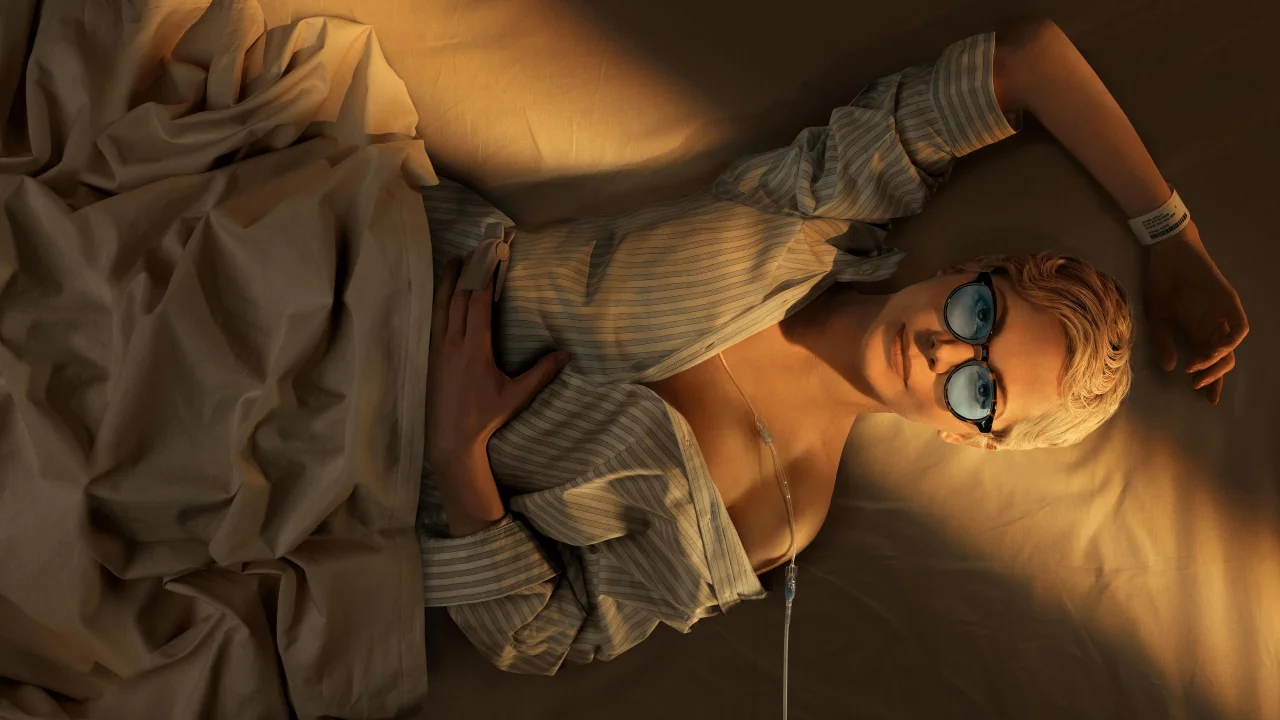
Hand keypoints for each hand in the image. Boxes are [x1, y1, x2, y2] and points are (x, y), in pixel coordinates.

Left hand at [426, 252, 571, 466]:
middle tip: (477, 251)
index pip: (478, 305)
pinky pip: (434, 321)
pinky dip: (439, 301)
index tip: (492, 259)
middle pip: (459, 299)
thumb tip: (566, 354)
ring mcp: (439, 348)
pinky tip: (443, 293)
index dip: (485, 279)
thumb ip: (541, 373)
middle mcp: (454, 344)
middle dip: (469, 272)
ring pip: (441, 306)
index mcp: (476, 350)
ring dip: (448, 282)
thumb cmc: (485, 417)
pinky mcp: (431, 355)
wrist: (450, 437)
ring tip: (455, 260)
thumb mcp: (517, 396)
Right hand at [1143, 223, 1247, 403]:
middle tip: (1198, 387)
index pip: (1208, 362)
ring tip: (1200, 371)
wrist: (1169, 253)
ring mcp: (1223, 315)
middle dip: (1213, 377)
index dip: (1209, 381)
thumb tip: (1170, 368)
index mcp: (1196, 331)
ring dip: (1218, 362)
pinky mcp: (1229, 303)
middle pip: (1223, 359)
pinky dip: (1230, 342)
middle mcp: (1213, 326)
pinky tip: (1216, 351)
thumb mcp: (1156, 317)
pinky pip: (1238, 327)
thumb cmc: (1160, 283)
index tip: (1204, 399)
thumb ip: (1163, 343)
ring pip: (1231, 347)